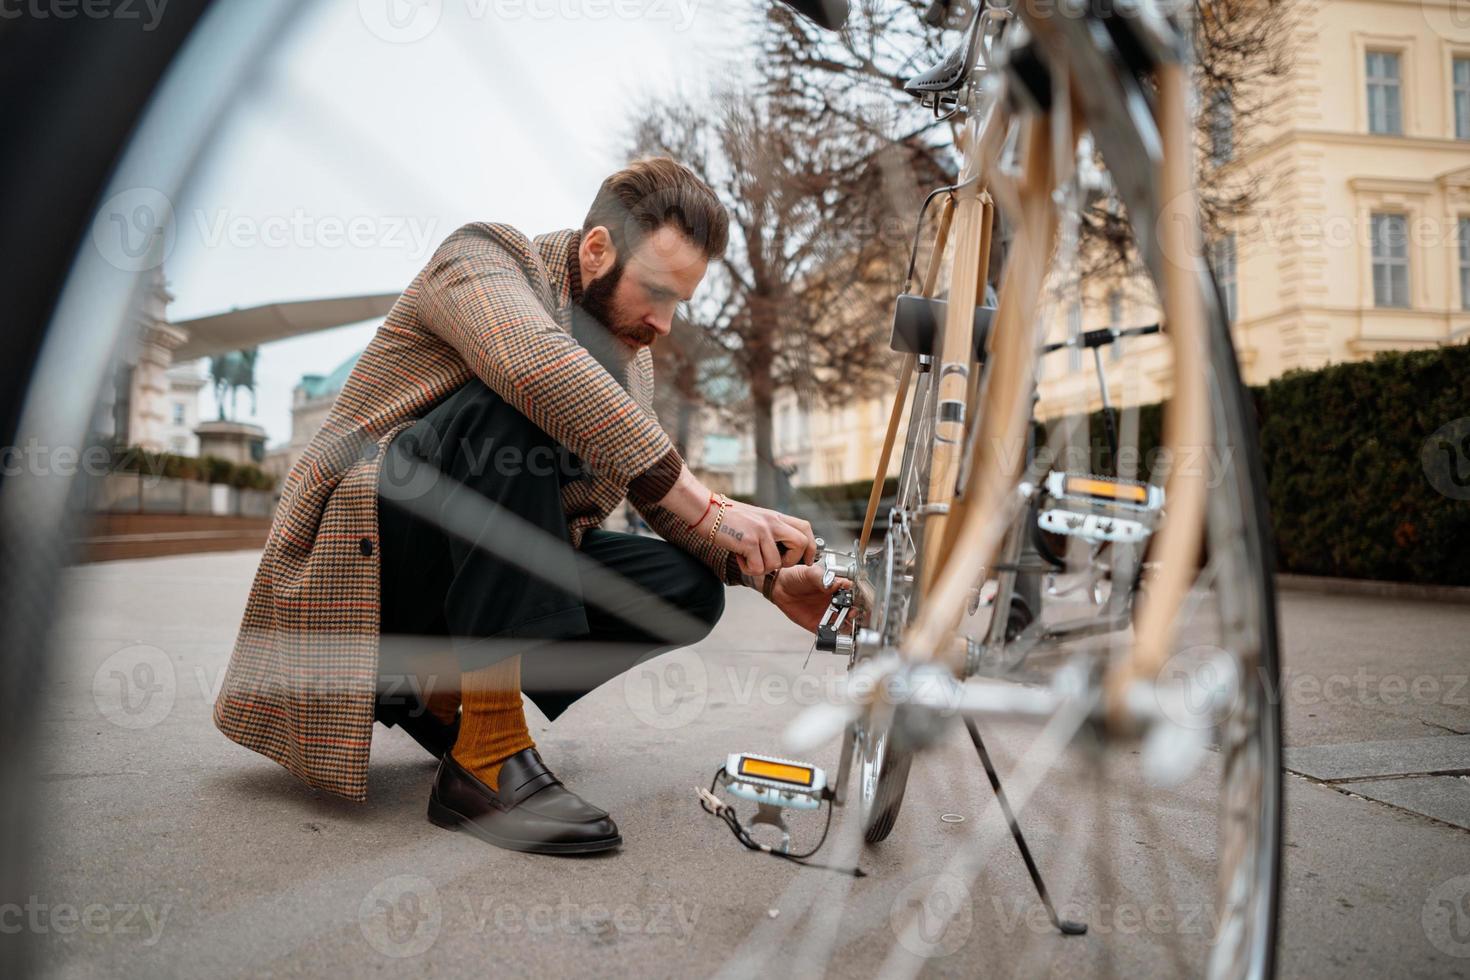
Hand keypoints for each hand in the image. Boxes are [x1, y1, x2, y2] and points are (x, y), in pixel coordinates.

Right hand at [654, 466, 816, 575]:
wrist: (706, 511)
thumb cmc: (728, 518)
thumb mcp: (756, 520)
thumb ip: (771, 531)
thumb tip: (783, 550)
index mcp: (776, 517)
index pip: (806, 528)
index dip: (811, 547)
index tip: (806, 559)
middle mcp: (772, 522)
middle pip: (801, 544)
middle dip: (792, 561)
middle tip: (777, 563)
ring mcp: (761, 531)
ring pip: (776, 563)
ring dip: (761, 567)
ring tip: (747, 557)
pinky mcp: (749, 541)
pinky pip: (758, 567)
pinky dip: (747, 568)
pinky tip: (739, 557)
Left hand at [769, 564, 849, 633]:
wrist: (780, 587)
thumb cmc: (795, 576)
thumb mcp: (810, 573)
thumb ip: (824, 578)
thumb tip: (837, 583)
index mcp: (835, 587)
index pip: (850, 593)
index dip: (854, 595)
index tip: (851, 596)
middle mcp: (833, 601)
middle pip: (851, 609)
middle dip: (854, 611)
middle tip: (851, 610)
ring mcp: (827, 613)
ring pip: (844, 622)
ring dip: (847, 623)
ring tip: (843, 620)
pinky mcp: (818, 624)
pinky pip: (828, 632)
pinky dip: (832, 634)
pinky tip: (831, 629)